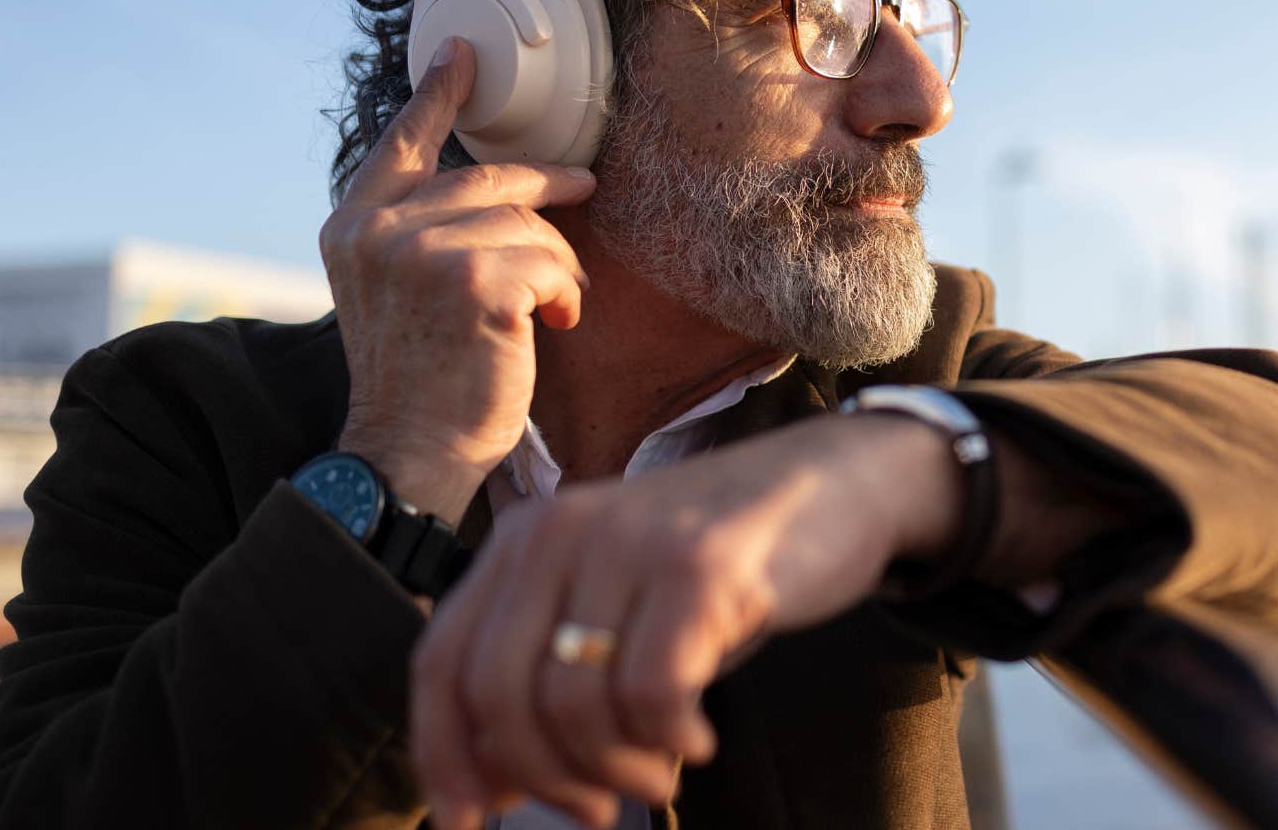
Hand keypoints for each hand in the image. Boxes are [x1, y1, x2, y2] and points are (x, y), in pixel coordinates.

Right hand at [317, 37, 597, 522]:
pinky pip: (550, 263)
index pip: (400, 145)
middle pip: (488, 179)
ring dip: (557, 267)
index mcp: (351, 227)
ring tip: (553, 311)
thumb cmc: (420, 385)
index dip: (436, 96)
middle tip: (585, 186)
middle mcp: (377, 230)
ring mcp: (422, 251)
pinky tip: (554, 325)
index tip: (463, 56)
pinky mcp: (474, 280)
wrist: (409, 456)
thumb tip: (492, 195)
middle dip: (547, 186)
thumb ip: (418, 238)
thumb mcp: (396, 296)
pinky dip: (565, 294)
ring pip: (528, 224)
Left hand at [408, 413, 958, 828]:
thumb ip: (546, 679)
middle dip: (542, 779)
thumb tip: (484, 788)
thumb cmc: (721, 564)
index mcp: (524, 539)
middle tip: (594, 811)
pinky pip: (651, 695)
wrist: (837, 480)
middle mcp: (561, 529)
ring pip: (573, 706)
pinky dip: (669, 742)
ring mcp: (631, 543)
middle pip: (498, 696)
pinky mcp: (700, 566)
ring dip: (616, 771)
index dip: (442, 755)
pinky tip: (697, 740)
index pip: (440, 661)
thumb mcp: (617, 608)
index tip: (467, 820)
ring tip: (658, 773)